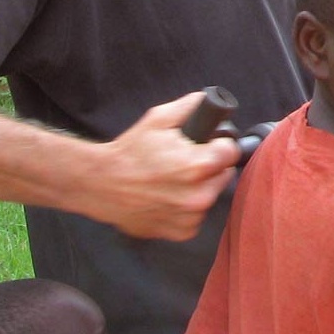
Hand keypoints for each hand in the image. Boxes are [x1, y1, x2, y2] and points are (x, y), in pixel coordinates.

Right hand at [90, 91, 242, 239]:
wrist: (101, 185)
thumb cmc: (130, 152)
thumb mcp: (158, 119)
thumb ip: (190, 107)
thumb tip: (209, 101)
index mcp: (198, 166)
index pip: (231, 151)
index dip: (220, 145)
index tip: (209, 145)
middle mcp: (200, 195)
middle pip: (224, 174)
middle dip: (210, 167)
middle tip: (186, 162)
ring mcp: (192, 217)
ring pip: (211, 196)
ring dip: (199, 189)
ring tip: (174, 181)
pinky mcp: (183, 232)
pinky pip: (196, 216)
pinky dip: (187, 208)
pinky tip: (168, 197)